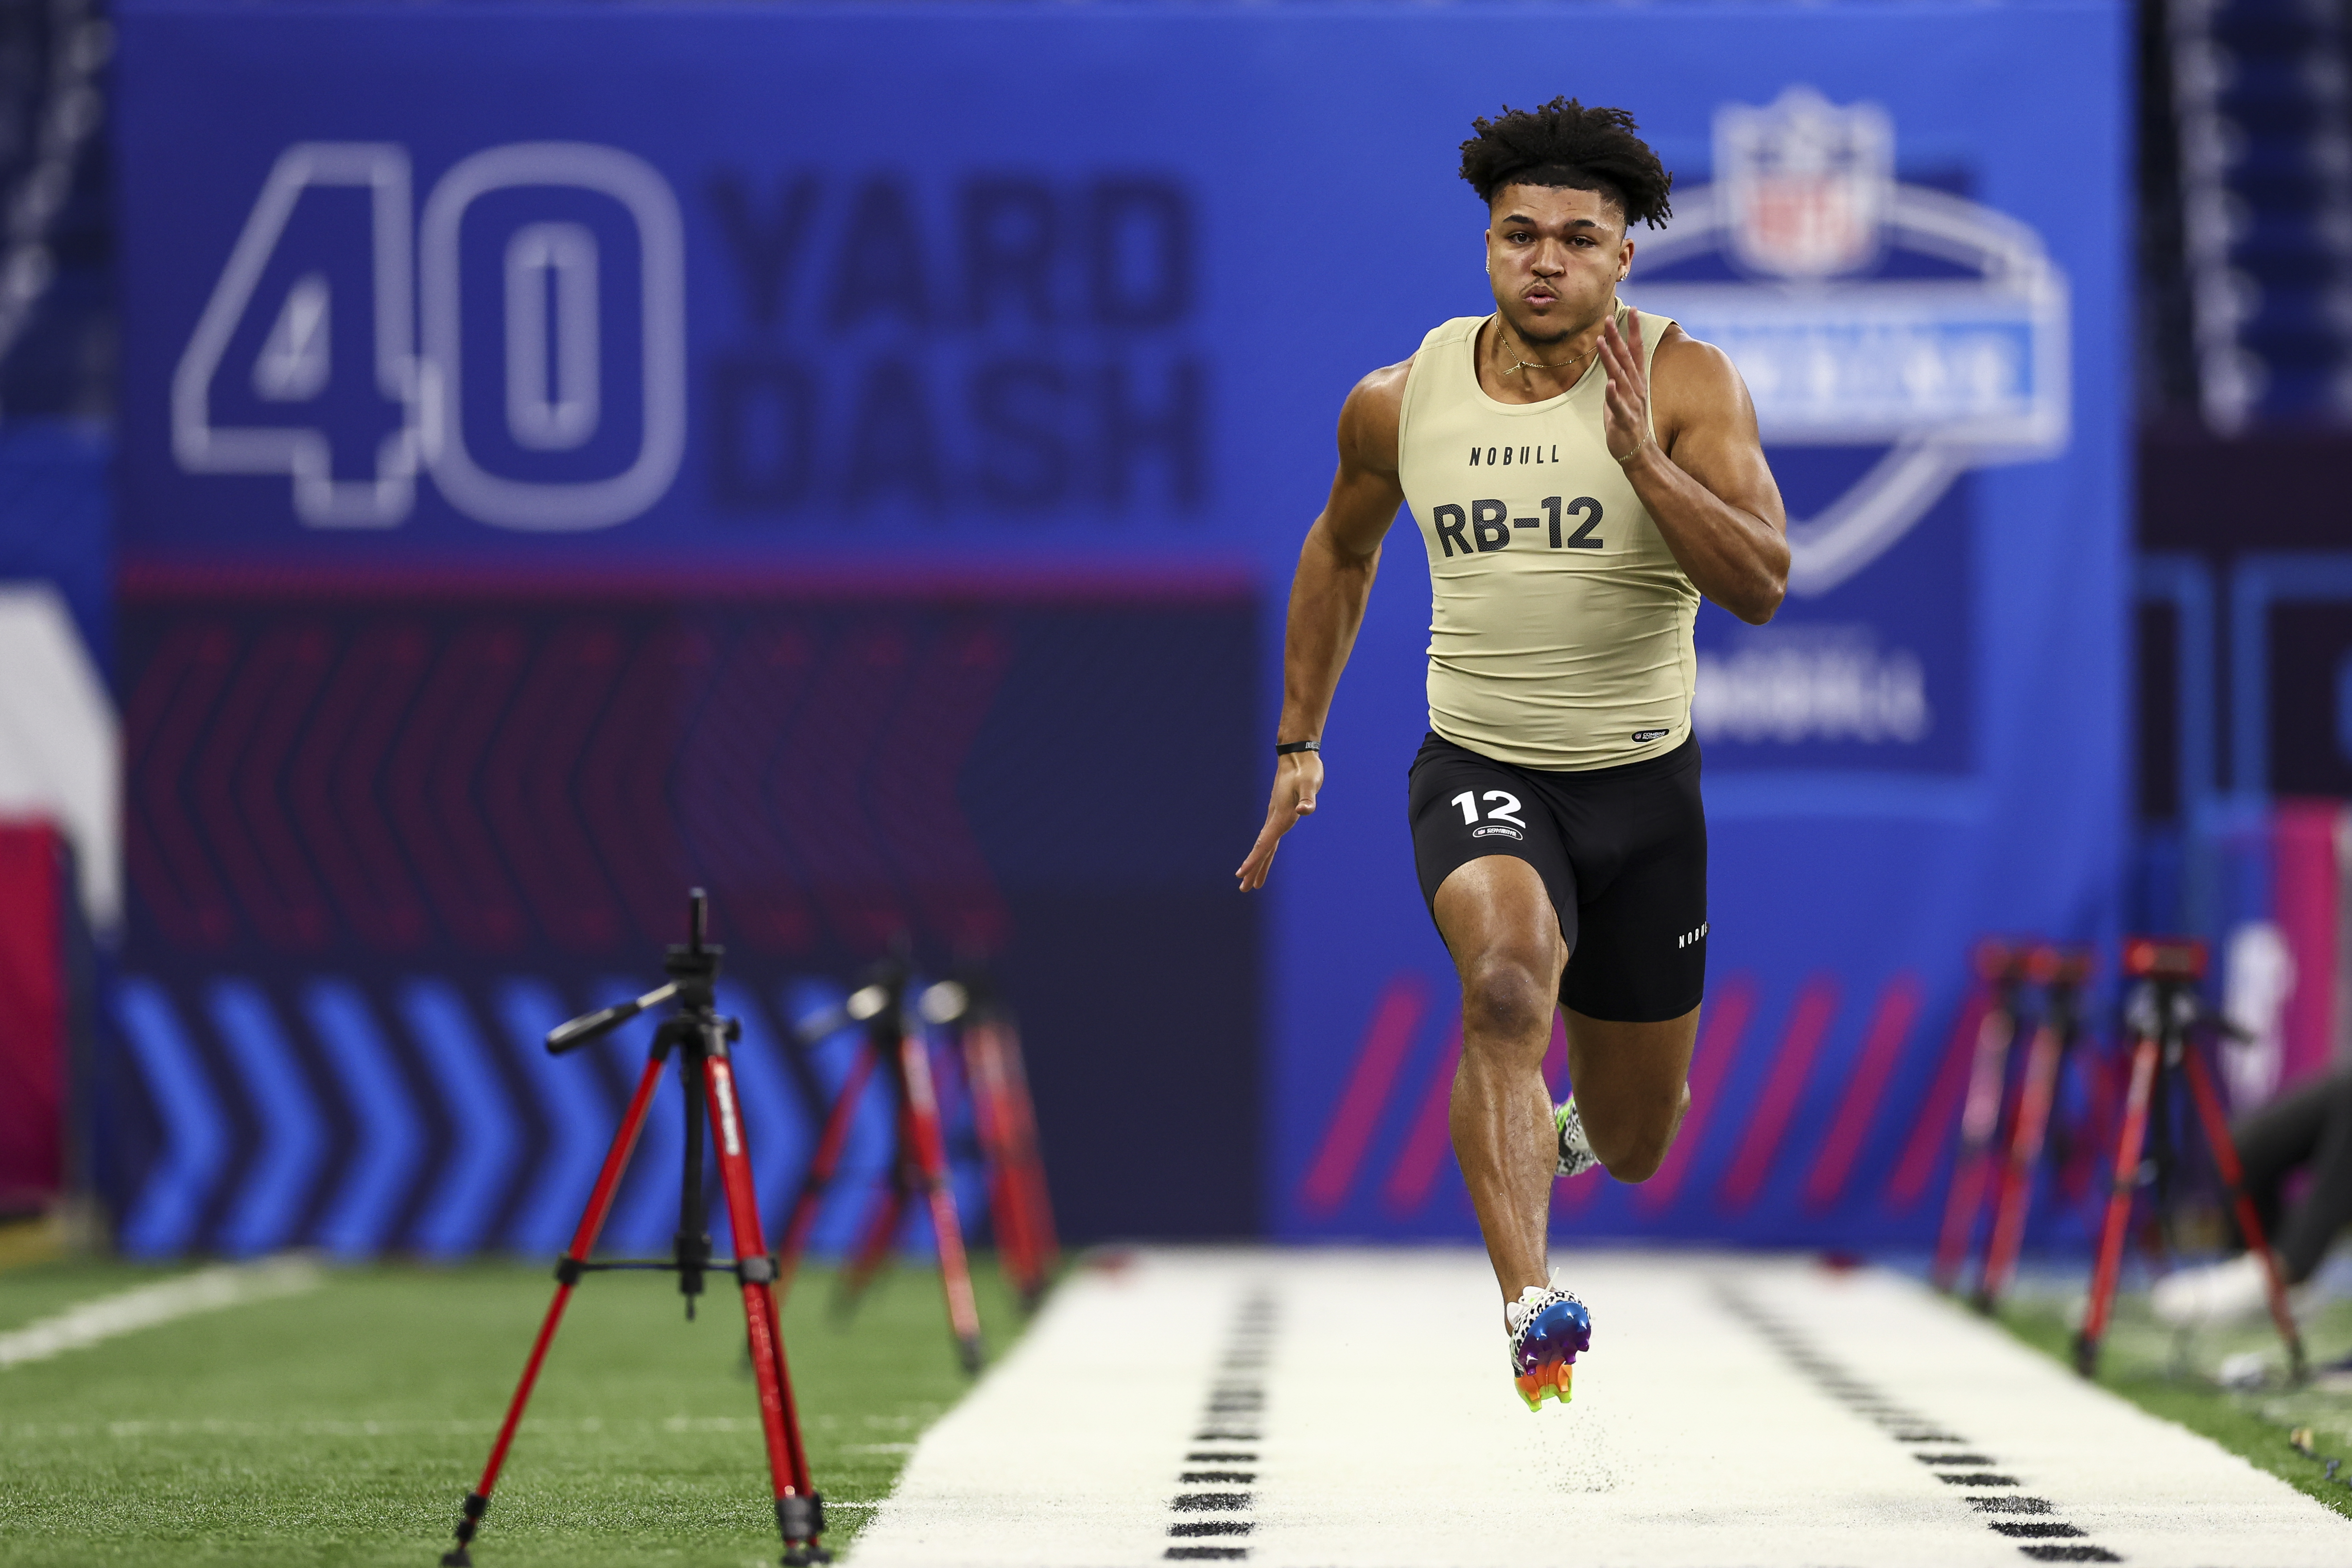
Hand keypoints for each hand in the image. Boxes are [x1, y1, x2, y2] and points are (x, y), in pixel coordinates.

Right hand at [1235, 751, 1322, 890]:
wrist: (1297, 756)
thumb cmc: (1306, 770)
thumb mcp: (1310, 784)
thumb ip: (1308, 798)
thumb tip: (1305, 810)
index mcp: (1280, 816)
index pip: (1264, 843)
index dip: (1254, 860)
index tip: (1241, 874)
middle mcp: (1275, 818)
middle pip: (1262, 849)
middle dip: (1253, 870)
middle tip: (1244, 889)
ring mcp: (1276, 817)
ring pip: (1265, 846)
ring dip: (1259, 864)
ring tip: (1252, 883)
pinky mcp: (1280, 814)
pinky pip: (1271, 838)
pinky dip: (1267, 850)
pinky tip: (1265, 855)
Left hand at [1598, 307, 1651, 463]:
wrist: (1637, 451)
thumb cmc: (1628, 421)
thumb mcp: (1623, 394)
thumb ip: (1619, 376)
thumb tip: (1612, 358)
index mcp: (1636, 381)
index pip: (1636, 350)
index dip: (1634, 330)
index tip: (1633, 310)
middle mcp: (1635, 388)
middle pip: (1626, 358)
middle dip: (1618, 337)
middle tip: (1608, 318)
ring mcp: (1630, 403)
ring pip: (1619, 377)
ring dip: (1611, 359)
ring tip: (1602, 341)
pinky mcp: (1623, 419)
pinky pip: (1618, 405)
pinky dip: (1614, 394)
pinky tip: (1610, 384)